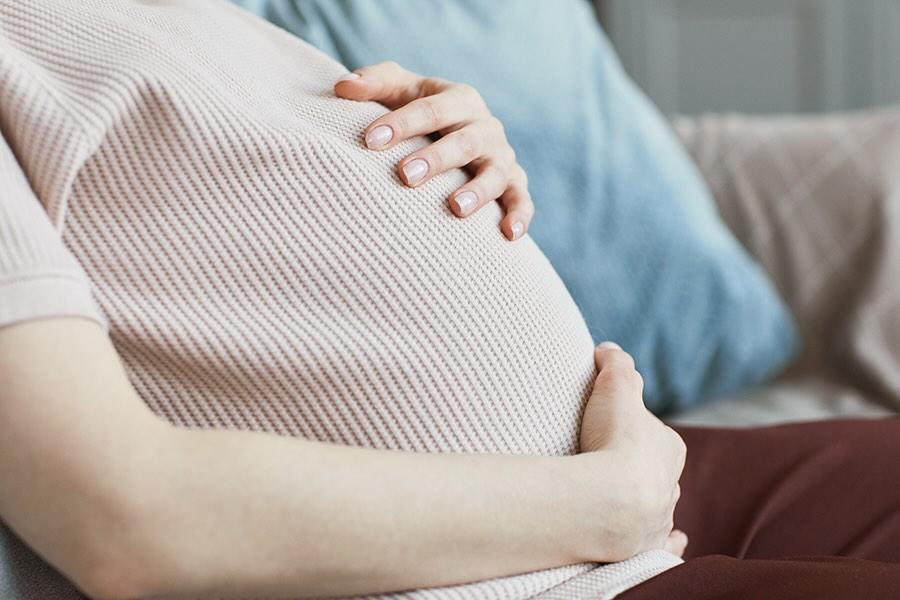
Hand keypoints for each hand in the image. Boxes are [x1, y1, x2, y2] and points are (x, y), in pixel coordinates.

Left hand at [334, 62, 532, 240]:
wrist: (456, 134)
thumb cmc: (419, 113)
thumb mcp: (399, 90)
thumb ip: (373, 83)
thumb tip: (342, 86)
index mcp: (459, 99)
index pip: (431, 109)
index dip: (402, 123)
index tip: (370, 141)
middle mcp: (486, 127)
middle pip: (465, 141)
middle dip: (437, 158)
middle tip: (406, 176)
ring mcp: (502, 158)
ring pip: (496, 173)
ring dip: (478, 190)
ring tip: (456, 208)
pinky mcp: (514, 185)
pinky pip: (522, 200)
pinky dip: (520, 215)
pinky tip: (509, 235)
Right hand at [580, 342, 688, 559]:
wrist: (610, 501)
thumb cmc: (615, 441)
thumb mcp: (615, 387)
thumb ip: (615, 364)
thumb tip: (609, 348)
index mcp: (669, 446)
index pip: (656, 434)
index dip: (636, 429)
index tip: (615, 427)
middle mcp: (671, 483)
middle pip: (659, 471)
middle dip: (644, 468)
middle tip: (613, 463)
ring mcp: (659, 517)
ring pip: (660, 506)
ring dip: (649, 502)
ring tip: (622, 499)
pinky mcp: (644, 544)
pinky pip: (663, 544)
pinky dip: (669, 542)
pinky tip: (673, 541)